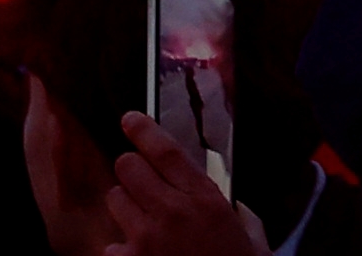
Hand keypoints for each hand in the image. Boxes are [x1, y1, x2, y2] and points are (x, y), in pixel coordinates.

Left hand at [101, 111, 270, 255]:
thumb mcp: (250, 236)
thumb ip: (235, 209)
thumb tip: (223, 197)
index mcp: (206, 200)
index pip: (166, 150)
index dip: (143, 129)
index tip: (129, 119)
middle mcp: (173, 212)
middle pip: (128, 166)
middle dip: (131, 170)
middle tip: (141, 181)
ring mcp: (148, 239)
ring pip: (115, 198)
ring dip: (125, 206)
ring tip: (141, 222)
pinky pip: (111, 244)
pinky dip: (120, 250)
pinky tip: (137, 255)